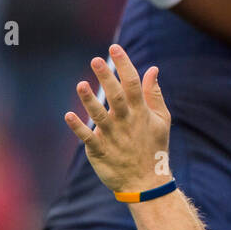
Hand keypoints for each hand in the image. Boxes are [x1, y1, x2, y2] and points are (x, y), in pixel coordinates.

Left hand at [64, 44, 172, 194]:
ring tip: (81, 84)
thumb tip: (153, 69)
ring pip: (100, 116)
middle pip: (117, 96)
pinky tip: (68, 115)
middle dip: (107, 78)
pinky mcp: (100, 150)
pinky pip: (88, 138)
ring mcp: (113, 136)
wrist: (147, 181)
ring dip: (90, 100)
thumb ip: (154, 94)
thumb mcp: (161, 120)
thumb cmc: (154, 147)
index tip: (115, 48)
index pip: (134, 84)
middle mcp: (127, 122)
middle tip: (96, 60)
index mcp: (141, 113)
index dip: (124, 65)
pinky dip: (78, 128)